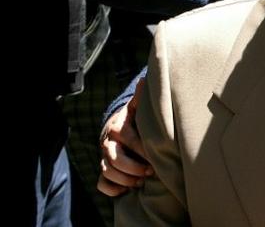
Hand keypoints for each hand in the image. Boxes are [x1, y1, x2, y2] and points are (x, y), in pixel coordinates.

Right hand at [97, 77, 151, 196]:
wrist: (116, 128)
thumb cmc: (134, 119)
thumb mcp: (138, 107)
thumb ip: (142, 97)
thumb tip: (145, 79)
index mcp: (118, 128)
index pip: (130, 141)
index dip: (144, 151)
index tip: (157, 157)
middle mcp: (108, 144)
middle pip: (115, 160)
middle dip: (134, 168)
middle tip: (150, 172)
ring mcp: (103, 158)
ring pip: (107, 173)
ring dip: (125, 180)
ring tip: (141, 181)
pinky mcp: (103, 171)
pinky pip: (101, 185)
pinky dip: (113, 190)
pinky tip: (126, 190)